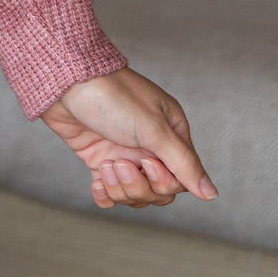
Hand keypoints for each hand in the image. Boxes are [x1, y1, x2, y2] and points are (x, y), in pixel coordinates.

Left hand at [40, 68, 218, 211]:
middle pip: (158, 192)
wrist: (66, 82)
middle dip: (138, 186)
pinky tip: (97, 183)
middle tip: (117, 163)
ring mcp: (124, 153)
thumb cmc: (114, 97)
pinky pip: (109, 192)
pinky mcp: (99, 158)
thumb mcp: (154, 129)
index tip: (146, 161)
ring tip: (105, 165)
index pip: (181, 180)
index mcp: (171, 135)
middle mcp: (150, 147)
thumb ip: (184, 164)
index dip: (164, 181)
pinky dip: (104, 194)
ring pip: (134, 194)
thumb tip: (211, 195)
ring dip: (118, 188)